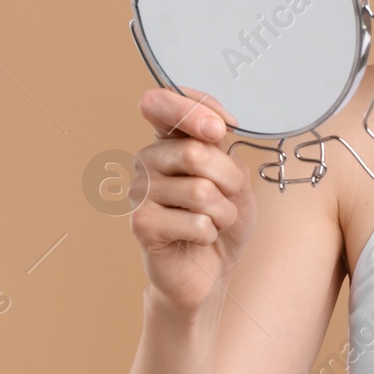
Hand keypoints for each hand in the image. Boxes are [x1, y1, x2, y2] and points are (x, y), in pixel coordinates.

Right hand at [130, 86, 256, 316]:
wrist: (210, 270)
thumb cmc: (221, 219)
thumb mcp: (233, 175)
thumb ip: (221, 147)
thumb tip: (215, 126)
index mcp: (167, 140)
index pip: (165, 103)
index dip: (195, 107)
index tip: (223, 127)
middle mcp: (147, 160)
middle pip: (196, 152)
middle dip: (229, 179)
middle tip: (227, 196)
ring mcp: (139, 191)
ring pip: (201, 191)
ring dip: (223, 212)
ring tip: (212, 221)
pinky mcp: (141, 224)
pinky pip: (196, 222)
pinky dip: (210, 234)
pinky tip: (197, 238)